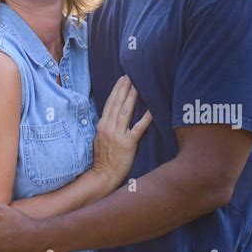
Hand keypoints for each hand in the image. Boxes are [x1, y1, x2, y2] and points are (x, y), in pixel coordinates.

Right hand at [91, 75, 151, 189]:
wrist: (102, 176)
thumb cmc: (102, 158)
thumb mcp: (99, 138)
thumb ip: (105, 125)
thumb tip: (112, 114)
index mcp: (102, 125)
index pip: (109, 103)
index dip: (116, 90)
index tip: (122, 79)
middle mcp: (108, 127)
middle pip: (117, 103)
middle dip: (124, 88)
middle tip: (131, 75)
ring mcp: (117, 135)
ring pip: (125, 111)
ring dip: (132, 97)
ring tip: (138, 85)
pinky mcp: (127, 144)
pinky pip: (138, 128)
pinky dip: (145, 118)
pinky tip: (152, 110)